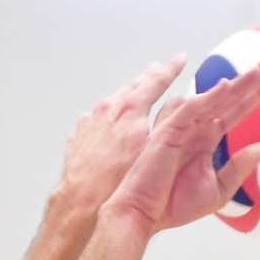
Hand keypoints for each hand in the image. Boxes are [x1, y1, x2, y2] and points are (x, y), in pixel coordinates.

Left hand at [53, 57, 186, 212]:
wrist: (82, 199)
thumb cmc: (117, 181)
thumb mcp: (153, 151)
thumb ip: (164, 127)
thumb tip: (178, 116)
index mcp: (130, 108)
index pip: (156, 81)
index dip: (171, 69)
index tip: (179, 60)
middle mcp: (108, 109)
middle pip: (133, 86)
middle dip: (149, 77)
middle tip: (160, 69)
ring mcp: (91, 121)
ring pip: (114, 101)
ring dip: (129, 95)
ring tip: (137, 93)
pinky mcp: (80, 135)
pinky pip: (97, 118)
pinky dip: (109, 116)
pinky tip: (111, 124)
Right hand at [103, 55, 259, 233]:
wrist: (145, 215)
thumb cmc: (173, 204)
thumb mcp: (219, 189)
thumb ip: (240, 166)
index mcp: (206, 138)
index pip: (236, 110)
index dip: (256, 93)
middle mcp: (197, 127)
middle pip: (230, 97)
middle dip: (252, 78)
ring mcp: (183, 127)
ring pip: (214, 99)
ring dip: (237, 84)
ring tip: (258, 70)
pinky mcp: (169, 131)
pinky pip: (191, 110)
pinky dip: (208, 98)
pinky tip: (226, 87)